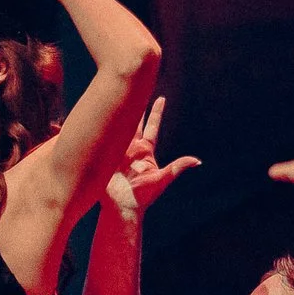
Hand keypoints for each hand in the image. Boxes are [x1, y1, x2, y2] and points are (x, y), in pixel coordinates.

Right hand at [106, 97, 200, 220]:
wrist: (122, 206)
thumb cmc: (143, 196)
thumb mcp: (162, 180)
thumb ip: (177, 167)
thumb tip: (197, 161)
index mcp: (146, 151)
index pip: (152, 127)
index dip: (156, 112)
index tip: (160, 98)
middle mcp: (132, 148)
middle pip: (134, 122)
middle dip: (136, 106)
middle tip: (136, 87)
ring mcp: (117, 151)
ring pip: (118, 126)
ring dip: (117, 112)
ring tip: (116, 95)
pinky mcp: (105, 156)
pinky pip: (103, 139)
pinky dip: (100, 127)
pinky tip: (96, 115)